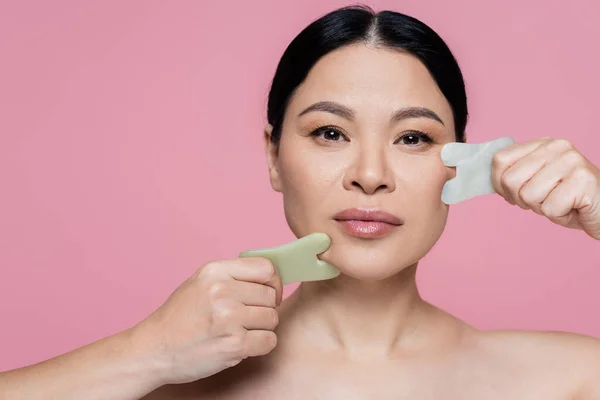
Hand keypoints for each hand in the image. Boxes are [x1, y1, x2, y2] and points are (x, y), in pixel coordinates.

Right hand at [132, 257, 282, 384]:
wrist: (154, 349)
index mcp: (215, 271)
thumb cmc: (180, 317)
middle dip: (264, 308)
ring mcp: (228, 317)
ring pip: (272, 318)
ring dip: (261, 328)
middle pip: (270, 295)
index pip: (266, 268)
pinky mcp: (233, 344)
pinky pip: (269, 341)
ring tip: (239, 331)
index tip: (267, 294)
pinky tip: (241, 345)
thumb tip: (271, 277)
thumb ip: (232, 276)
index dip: (273, 282)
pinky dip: (260, 345)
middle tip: (246, 318)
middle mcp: (222, 290)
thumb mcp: (201, 283)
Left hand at [491, 137, 599, 238]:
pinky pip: (550, 208)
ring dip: (542, 208)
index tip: (513, 194)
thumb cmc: (568, 200)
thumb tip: (485, 178)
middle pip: (510, 179)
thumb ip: (514, 176)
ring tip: (560, 202)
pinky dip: (558, 215)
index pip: (500, 159)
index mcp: (542, 144)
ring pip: (528, 195)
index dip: (499, 183)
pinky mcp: (583, 180)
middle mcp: (557, 146)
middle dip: (521, 199)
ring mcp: (572, 161)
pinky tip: (572, 208)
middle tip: (543, 200)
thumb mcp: (535, 183)